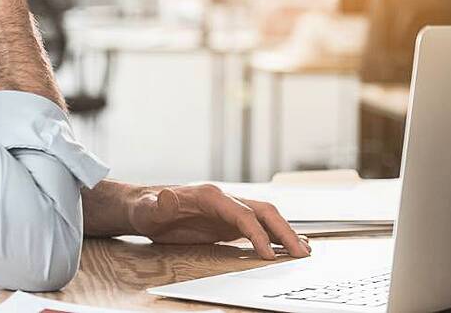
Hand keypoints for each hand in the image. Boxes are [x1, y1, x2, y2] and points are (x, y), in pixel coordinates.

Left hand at [127, 184, 310, 259]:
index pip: (243, 214)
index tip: (269, 255)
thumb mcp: (148, 208)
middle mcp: (226, 200)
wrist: (145, 207)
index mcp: (211, 196)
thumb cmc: (147, 208)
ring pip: (266, 218)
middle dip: (284, 231)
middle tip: (301, 254)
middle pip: (264, 212)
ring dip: (285, 233)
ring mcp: (229, 211)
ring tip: (304, 252)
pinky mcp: (228, 223)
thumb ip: (159, 205)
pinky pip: (258, 228)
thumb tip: (166, 197)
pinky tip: (287, 248)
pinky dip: (275, 237)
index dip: (258, 234)